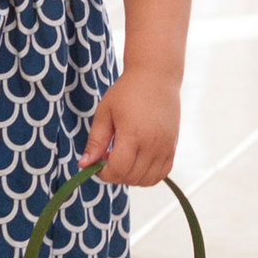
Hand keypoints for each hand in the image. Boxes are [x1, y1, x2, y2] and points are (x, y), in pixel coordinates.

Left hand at [79, 69, 180, 185]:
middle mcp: (153, 144)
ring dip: (131, 178)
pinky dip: (148, 176)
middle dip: (115, 176)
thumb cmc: (127, 92)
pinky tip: (136, 162)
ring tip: (122, 159)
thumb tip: (84, 165)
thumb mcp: (105, 113)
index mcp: (134, 134)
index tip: (96, 166)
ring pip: (147, 180)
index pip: (119, 169)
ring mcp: (166, 147)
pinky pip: (162, 173)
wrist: (156, 77)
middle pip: (132, 177)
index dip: (104, 174)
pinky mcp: (173, 147)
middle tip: (106, 160)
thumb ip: (95, 141)